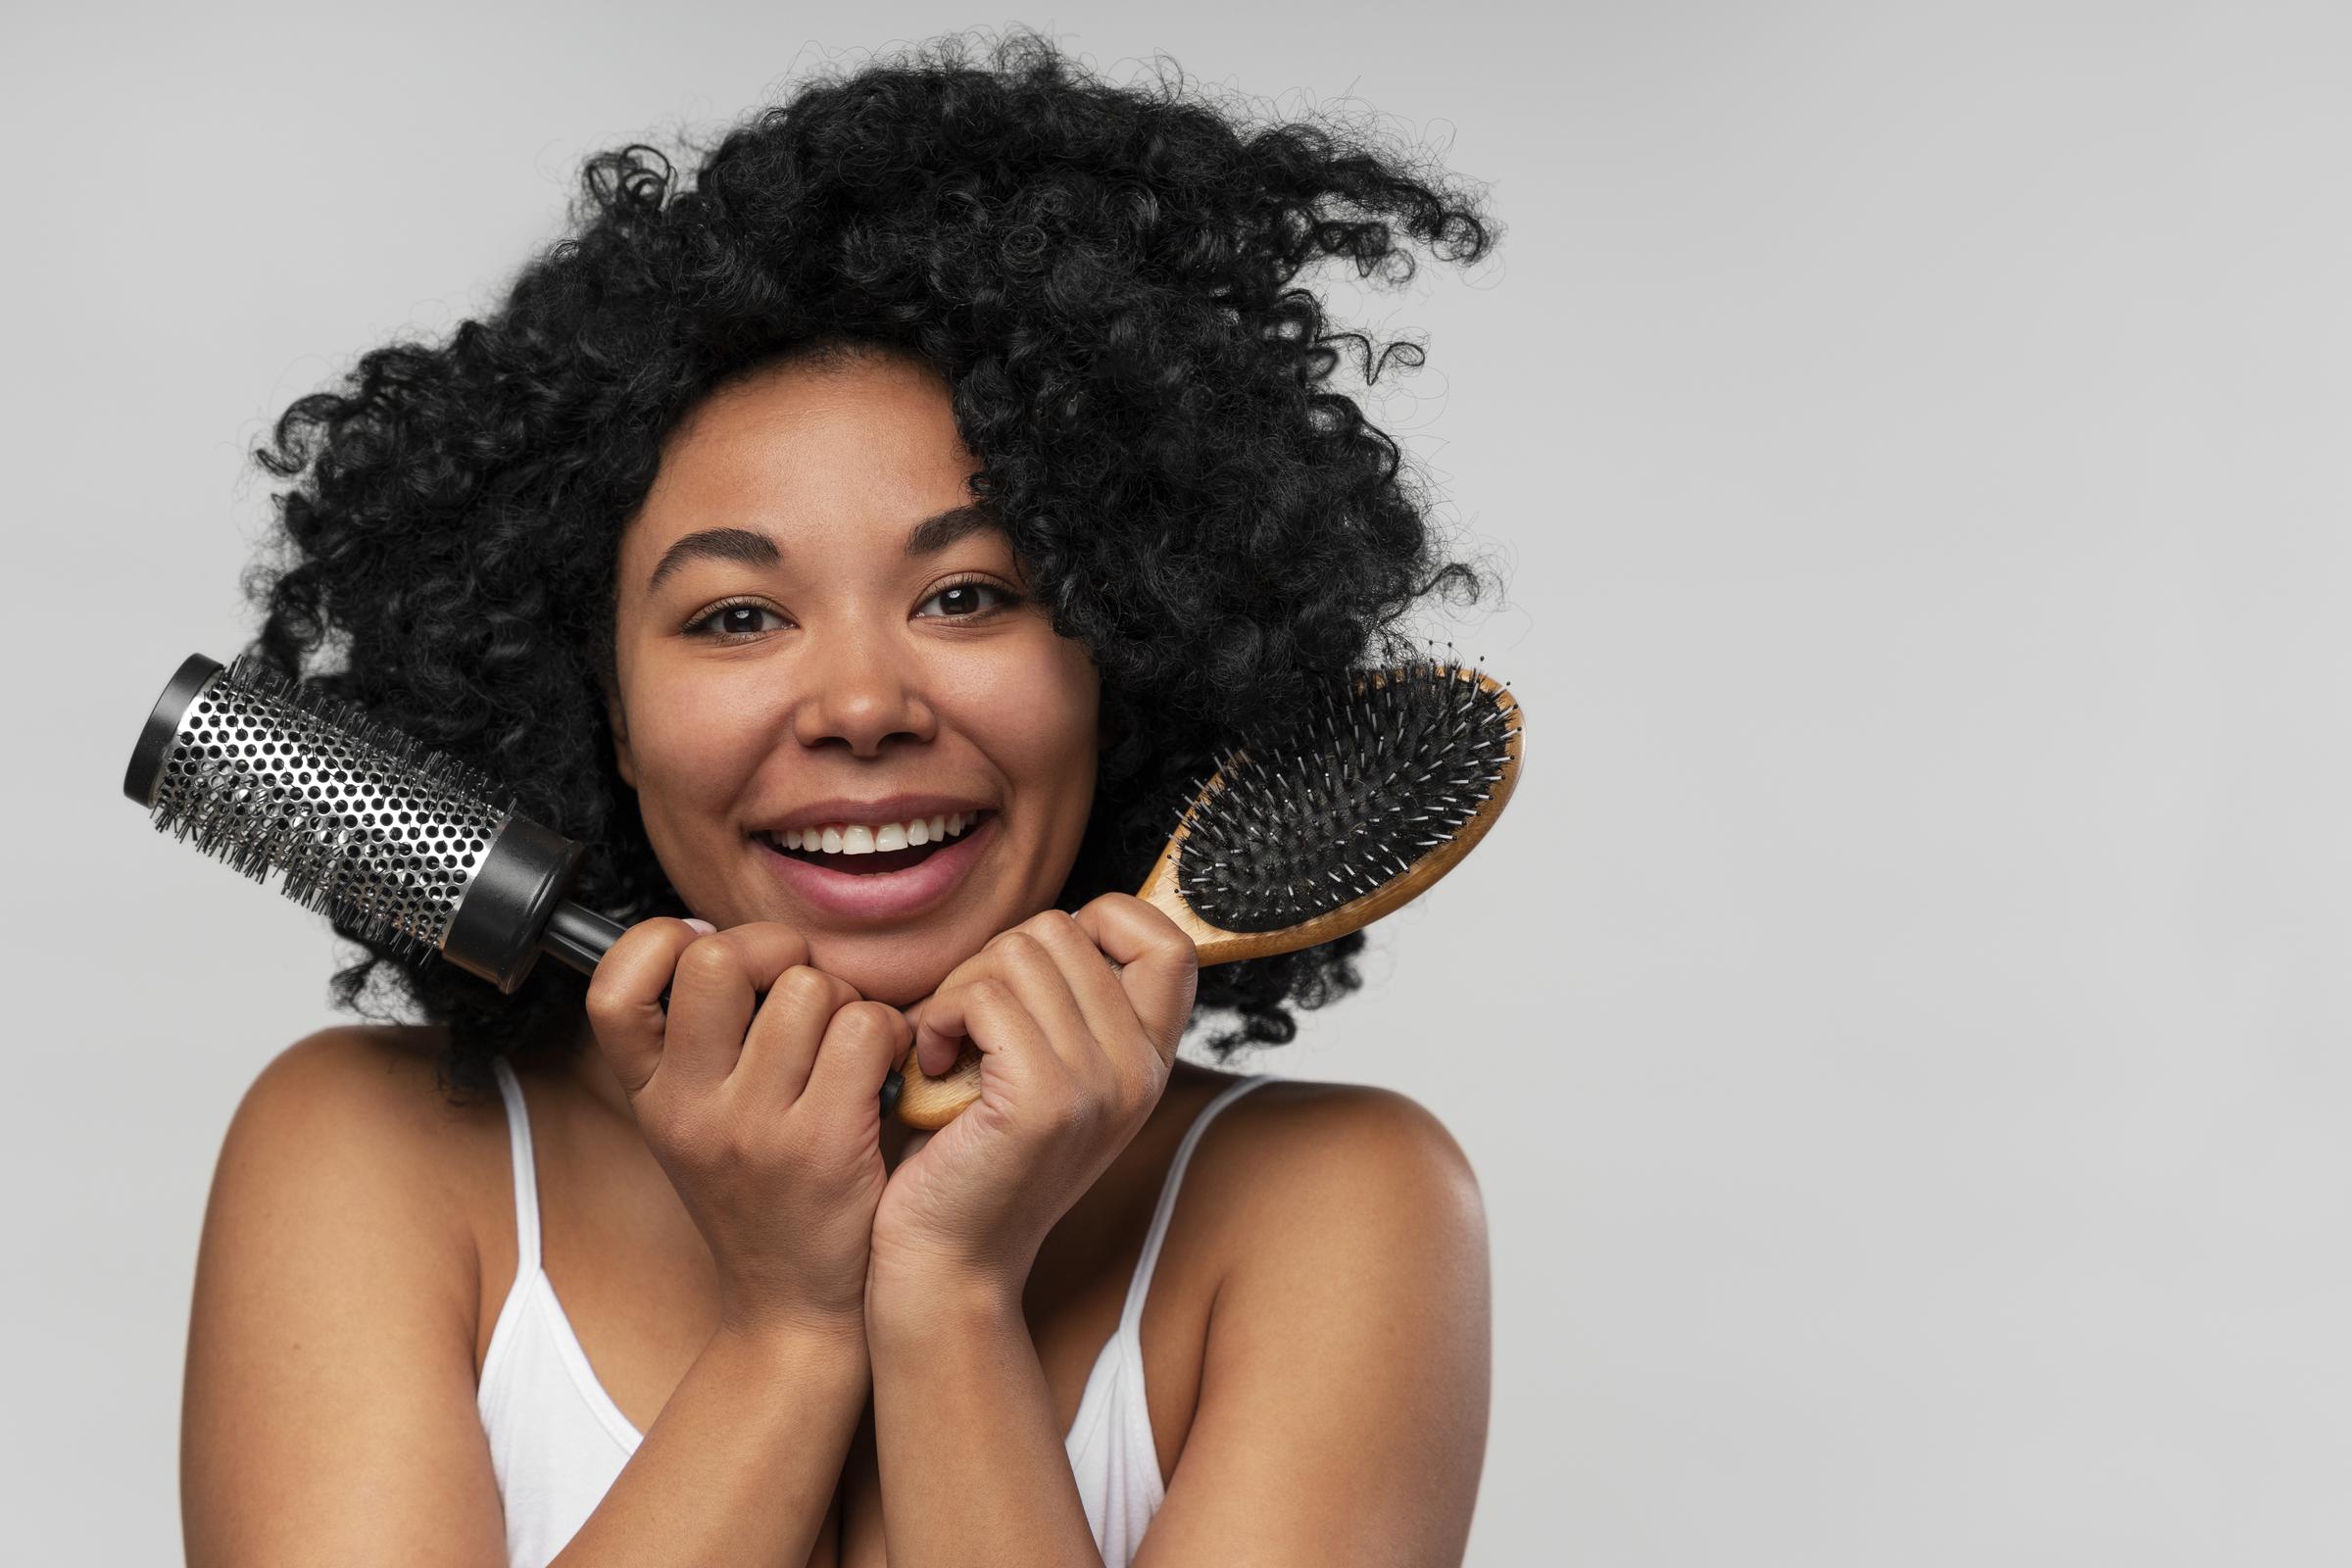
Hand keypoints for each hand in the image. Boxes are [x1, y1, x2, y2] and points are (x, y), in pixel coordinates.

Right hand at [584, 918, 910, 1340]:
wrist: (795, 1308)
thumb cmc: (759, 1194)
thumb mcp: (691, 1122)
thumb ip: (692, 1039)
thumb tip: (710, 933)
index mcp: (651, 1097)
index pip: (611, 987)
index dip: (660, 943)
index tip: (709, 954)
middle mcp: (690, 1110)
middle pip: (718, 958)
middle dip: (776, 951)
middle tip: (801, 989)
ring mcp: (756, 1129)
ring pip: (808, 986)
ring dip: (844, 998)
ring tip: (849, 1042)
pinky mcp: (827, 1144)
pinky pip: (866, 1027)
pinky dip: (889, 1031)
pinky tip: (886, 1064)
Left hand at [867, 895, 1200, 1294]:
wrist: (949, 1265)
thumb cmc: (979, 1159)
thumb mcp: (1051, 1079)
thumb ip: (1075, 1010)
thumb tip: (1065, 924)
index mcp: (1149, 1062)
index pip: (1167, 942)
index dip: (1103, 919)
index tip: (1040, 964)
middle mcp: (1138, 1070)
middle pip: (1063, 930)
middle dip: (994, 961)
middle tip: (968, 1026)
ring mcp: (1097, 1085)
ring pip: (1018, 954)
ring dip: (960, 989)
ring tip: (951, 1048)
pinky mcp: (1043, 1101)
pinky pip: (984, 996)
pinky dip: (940, 1017)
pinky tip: (935, 1065)